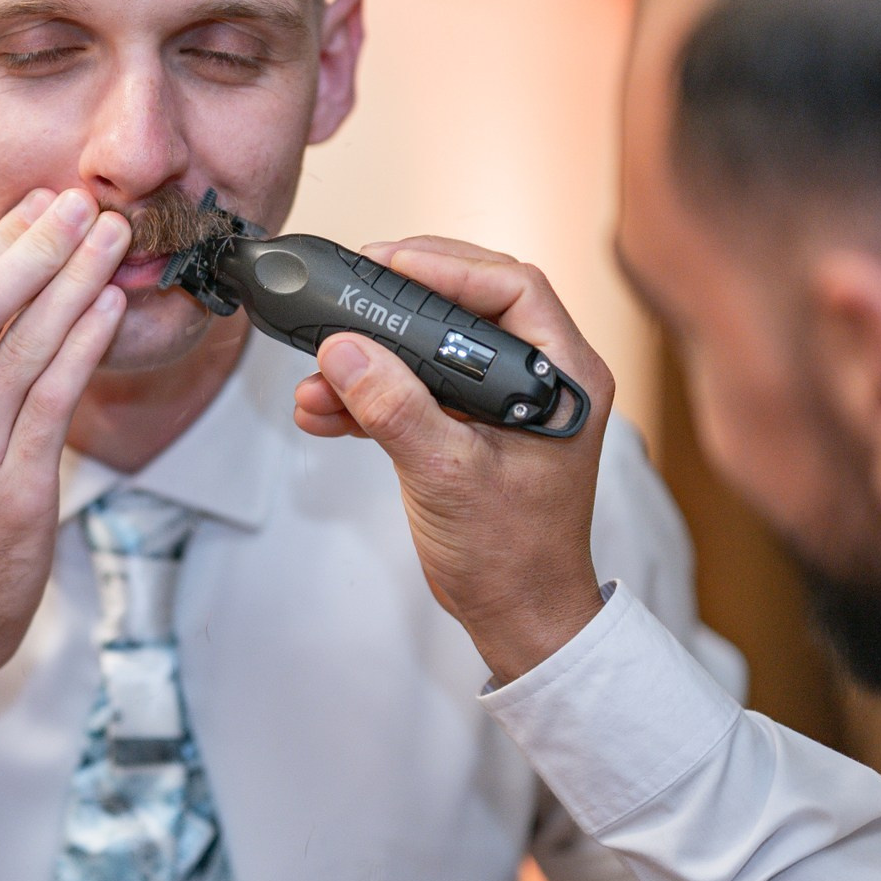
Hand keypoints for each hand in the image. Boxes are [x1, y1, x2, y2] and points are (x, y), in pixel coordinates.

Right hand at [295, 237, 613, 681]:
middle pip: (468, 305)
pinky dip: (370, 396)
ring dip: (372, 358)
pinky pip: (415, 388)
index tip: (390, 264)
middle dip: (401, 302)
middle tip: (352, 291)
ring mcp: (502, 403)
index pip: (512, 288)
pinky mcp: (468, 426)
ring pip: (433, 347)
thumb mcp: (447, 475)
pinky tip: (322, 409)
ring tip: (317, 371)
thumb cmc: (511, 554)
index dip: (449, 268)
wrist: (515, 615)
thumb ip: (394, 407)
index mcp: (564, 377)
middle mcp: (539, 379)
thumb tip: (344, 350)